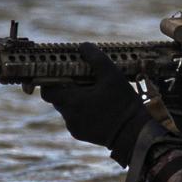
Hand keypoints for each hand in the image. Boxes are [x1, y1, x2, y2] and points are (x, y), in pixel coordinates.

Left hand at [39, 43, 150, 166]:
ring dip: (75, 101)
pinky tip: (99, 108)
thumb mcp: (113, 75)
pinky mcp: (81, 135)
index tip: (61, 74)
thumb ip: (96, 58)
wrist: (134, 134)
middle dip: (66, 89)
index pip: (47, 91)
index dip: (51, 81)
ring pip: (67, 109)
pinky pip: (75, 120)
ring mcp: (74, 127)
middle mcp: (69, 116)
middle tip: (81, 81)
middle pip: (57, 99)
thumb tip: (83, 46)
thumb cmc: (123, 103)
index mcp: (72, 101)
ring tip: (94, 94)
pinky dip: (82, 112)